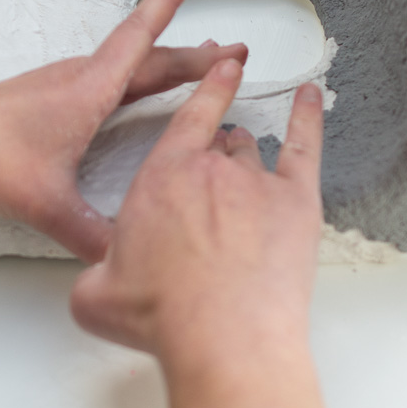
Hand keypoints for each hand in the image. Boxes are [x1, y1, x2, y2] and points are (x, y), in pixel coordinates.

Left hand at [0, 0, 247, 260]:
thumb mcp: (45, 206)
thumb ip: (92, 236)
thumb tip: (128, 259)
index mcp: (87, 92)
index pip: (139, 40)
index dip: (167, 7)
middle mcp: (77, 80)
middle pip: (146, 56)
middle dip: (193, 52)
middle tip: (233, 49)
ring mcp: (60, 87)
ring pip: (127, 67)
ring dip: (165, 62)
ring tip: (197, 62)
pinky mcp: (47, 101)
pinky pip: (107, 80)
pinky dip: (136, 79)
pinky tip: (135, 94)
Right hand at [70, 61, 325, 368]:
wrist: (224, 337)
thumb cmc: (163, 315)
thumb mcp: (97, 295)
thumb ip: (95, 272)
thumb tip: (96, 278)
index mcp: (162, 178)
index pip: (188, 119)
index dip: (207, 91)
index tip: (218, 70)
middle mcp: (211, 170)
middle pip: (219, 144)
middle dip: (215, 153)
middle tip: (211, 180)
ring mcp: (258, 182)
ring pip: (253, 153)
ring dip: (247, 154)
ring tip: (245, 162)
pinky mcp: (296, 203)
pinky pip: (305, 146)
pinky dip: (309, 116)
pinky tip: (311, 97)